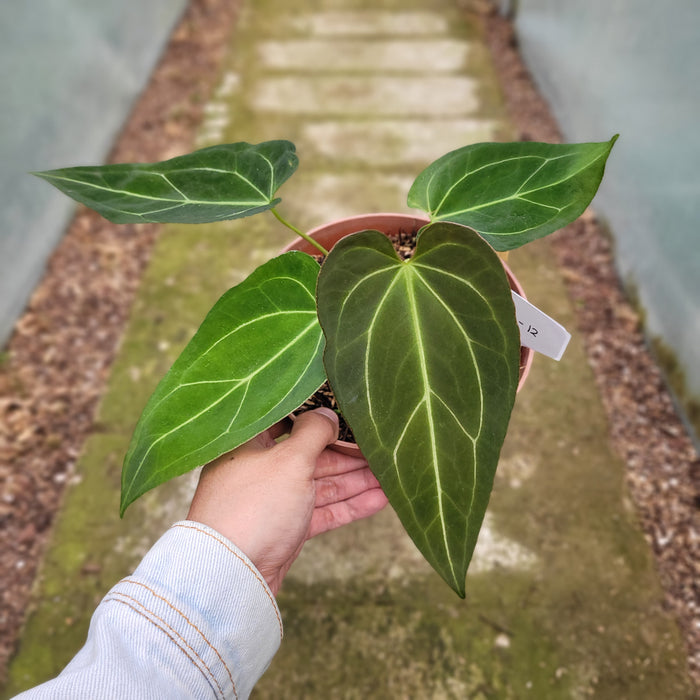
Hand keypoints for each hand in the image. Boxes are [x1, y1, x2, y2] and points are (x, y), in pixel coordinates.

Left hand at [186, 408, 387, 594]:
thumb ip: (314, 432)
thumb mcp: (288, 460)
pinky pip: (323, 511)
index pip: (291, 421)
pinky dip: (349, 505)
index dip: (322, 418)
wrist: (230, 576)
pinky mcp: (286, 528)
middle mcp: (261, 469)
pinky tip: (379, 499)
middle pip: (312, 454)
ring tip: (390, 473)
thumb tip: (328, 413)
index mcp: (251, 443)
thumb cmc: (253, 508)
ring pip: (322, 484)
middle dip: (349, 454)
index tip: (351, 415)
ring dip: (356, 479)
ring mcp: (275, 500)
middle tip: (381, 449)